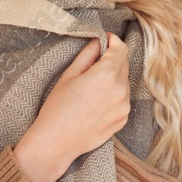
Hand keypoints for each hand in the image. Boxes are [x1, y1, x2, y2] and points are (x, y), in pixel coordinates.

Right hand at [15, 34, 131, 181]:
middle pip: (124, 64)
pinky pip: (122, 99)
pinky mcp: (123, 119)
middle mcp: (120, 90)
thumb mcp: (69, 74)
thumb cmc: (58, 107)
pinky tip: (95, 103)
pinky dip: (114, 95)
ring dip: (113, 78)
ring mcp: (124, 106)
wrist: (57, 141)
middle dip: (112, 59)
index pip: (121, 49)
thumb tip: (99, 41)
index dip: (113, 41)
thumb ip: (88, 54)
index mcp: (106, 75)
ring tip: (91, 88)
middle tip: (94, 64)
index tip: (105, 40)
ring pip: (124, 82)